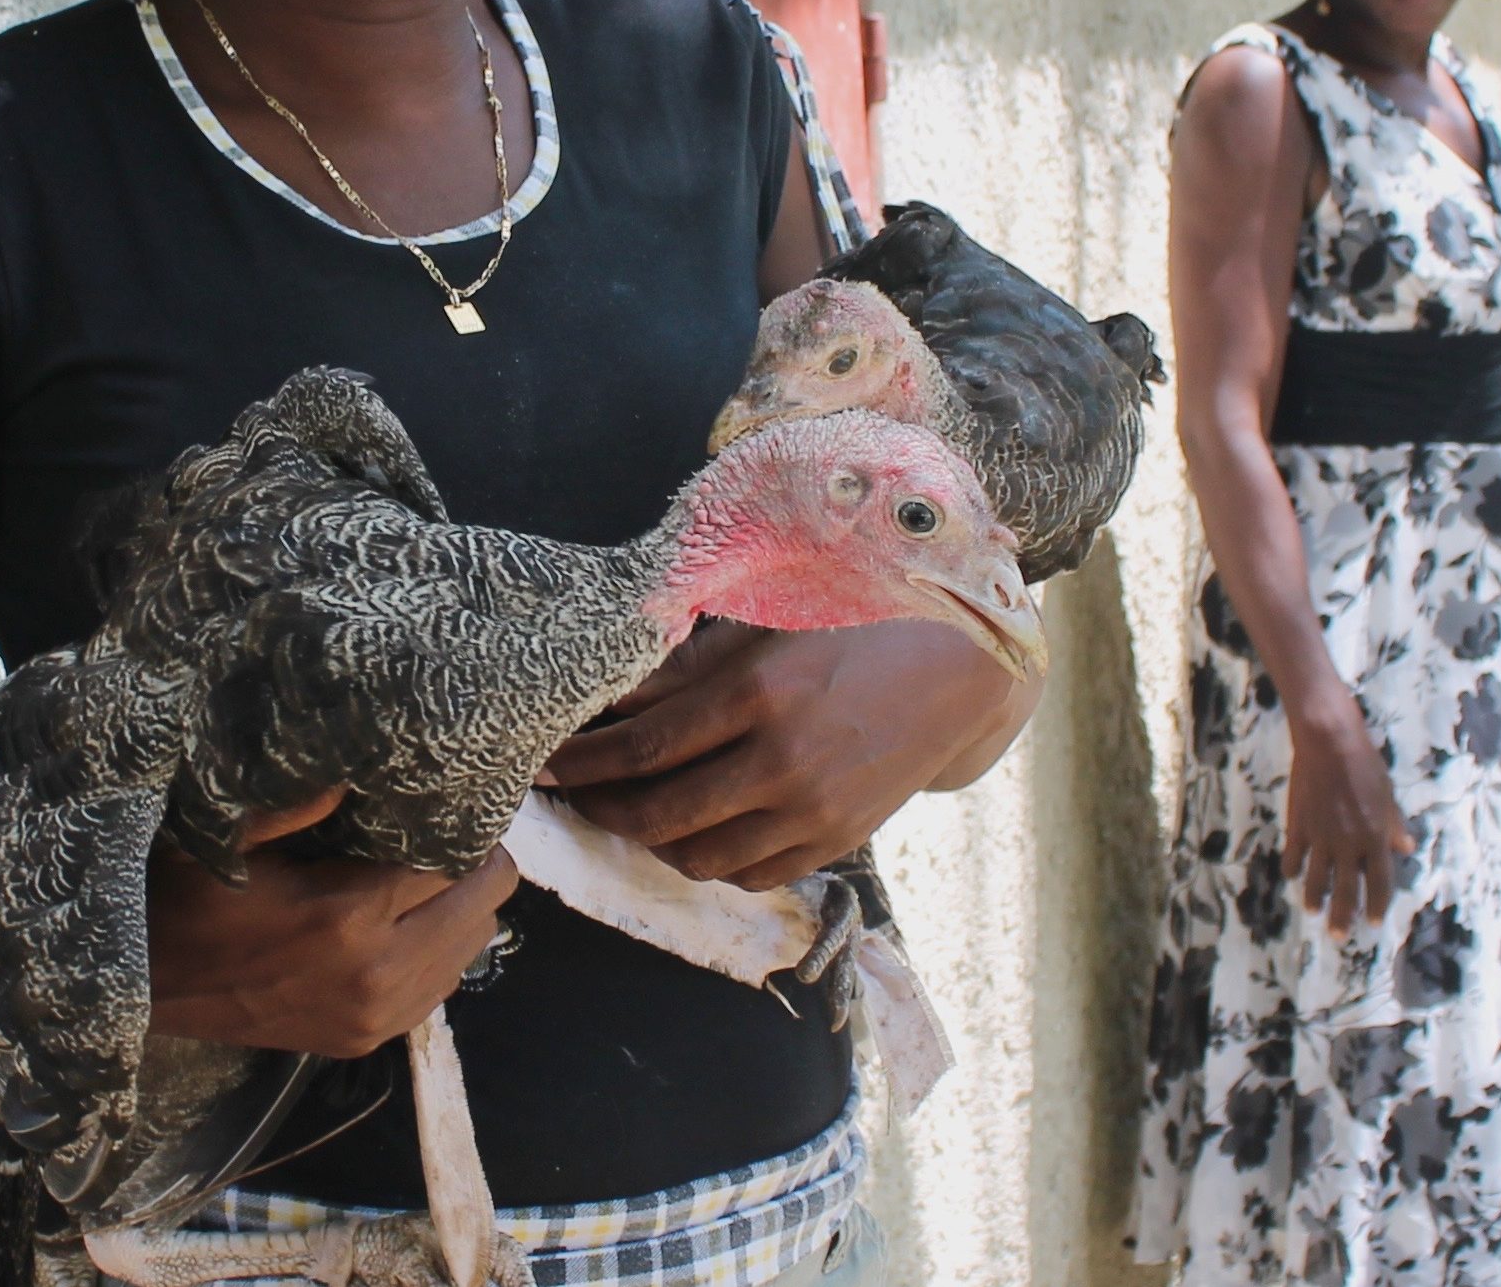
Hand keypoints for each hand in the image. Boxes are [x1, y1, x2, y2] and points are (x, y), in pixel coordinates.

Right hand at [144, 789, 519, 1059]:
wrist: (149, 988)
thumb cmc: (186, 898)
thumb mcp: (229, 836)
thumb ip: (296, 801)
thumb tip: (357, 768)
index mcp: (349, 915)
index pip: (454, 863)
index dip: (463, 827)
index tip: (456, 801)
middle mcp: (378, 972)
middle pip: (478, 909)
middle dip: (477, 867)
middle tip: (453, 834)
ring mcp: (376, 1016)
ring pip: (468, 953)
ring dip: (460, 912)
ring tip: (431, 877)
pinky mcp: (366, 1040)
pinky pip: (439, 991)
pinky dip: (438, 954)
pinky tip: (408, 926)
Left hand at [539, 620, 1033, 888]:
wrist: (959, 669)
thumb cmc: (853, 627)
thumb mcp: (765, 628)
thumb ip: (682, 667)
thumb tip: (606, 696)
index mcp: (760, 693)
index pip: (642, 747)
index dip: (580, 764)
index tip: (540, 764)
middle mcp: (784, 760)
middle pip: (659, 813)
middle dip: (598, 810)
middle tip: (566, 798)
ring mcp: (815, 810)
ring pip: (699, 856)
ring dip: (648, 841)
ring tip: (625, 811)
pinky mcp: (839, 842)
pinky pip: (750, 874)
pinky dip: (707, 860)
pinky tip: (690, 831)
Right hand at [1281, 687, 1413, 934]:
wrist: (1328, 742)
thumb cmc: (1366, 764)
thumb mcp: (1388, 796)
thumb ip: (1395, 826)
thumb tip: (1406, 850)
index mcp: (1375, 838)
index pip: (1379, 882)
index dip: (1376, 905)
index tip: (1373, 922)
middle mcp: (1349, 844)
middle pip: (1346, 890)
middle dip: (1343, 915)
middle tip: (1338, 936)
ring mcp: (1321, 837)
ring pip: (1317, 878)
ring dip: (1315, 899)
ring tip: (1313, 913)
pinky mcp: (1299, 825)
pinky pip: (1294, 855)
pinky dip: (1292, 868)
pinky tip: (1291, 875)